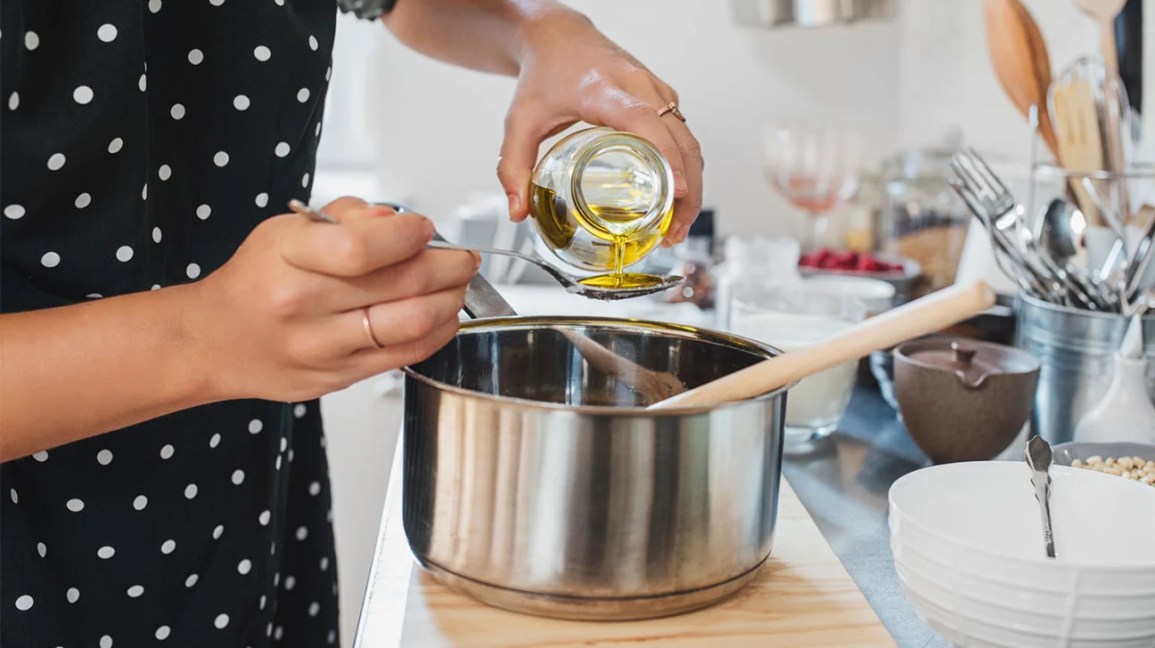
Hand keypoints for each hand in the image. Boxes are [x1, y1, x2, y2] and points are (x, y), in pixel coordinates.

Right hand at [188, 197, 477, 401]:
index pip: (363, 247)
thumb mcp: (285, 230)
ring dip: (451, 300)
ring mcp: (323, 347)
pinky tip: (443, 315)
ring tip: (458, 285)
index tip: (425, 229)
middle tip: (463, 257)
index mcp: (289, 258)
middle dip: (450, 266)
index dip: (409, 234)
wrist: (215, 341)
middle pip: (401, 284)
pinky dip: (437, 332)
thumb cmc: (256, 281)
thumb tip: (395, 220)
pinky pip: (406, 355)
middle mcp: (305, 305)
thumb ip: (346, 217)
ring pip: (413, 322)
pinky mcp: (339, 377)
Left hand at [496, 10, 703, 246]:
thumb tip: (518, 210)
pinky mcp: (662, 98)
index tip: (676, 190)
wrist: (559, 36)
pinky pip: (684, 135)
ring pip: (689, 140)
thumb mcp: (520, 121)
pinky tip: (675, 201)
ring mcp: (655, 91)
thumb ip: (513, 166)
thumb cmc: (544, 74)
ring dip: (691, 185)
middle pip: (680, 139)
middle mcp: (638, 87)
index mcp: (604, 90)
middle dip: (686, 190)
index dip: (665, 156)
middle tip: (673, 232)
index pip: (644, 121)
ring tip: (676, 227)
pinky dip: (686, 169)